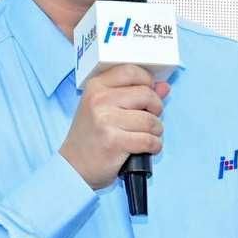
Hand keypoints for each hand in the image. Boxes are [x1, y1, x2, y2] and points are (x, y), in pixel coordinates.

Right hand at [60, 65, 169, 189]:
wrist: (74, 166)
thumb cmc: (92, 136)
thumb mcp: (105, 108)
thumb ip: (135, 94)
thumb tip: (164, 87)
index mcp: (95, 87)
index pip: (130, 71)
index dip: (147, 80)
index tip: (150, 91)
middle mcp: (99, 101)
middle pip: (146, 94)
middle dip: (156, 108)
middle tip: (150, 118)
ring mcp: (106, 121)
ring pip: (151, 120)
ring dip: (156, 130)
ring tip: (147, 135)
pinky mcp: (114, 142)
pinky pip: (149, 140)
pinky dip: (154, 146)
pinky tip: (147, 148)